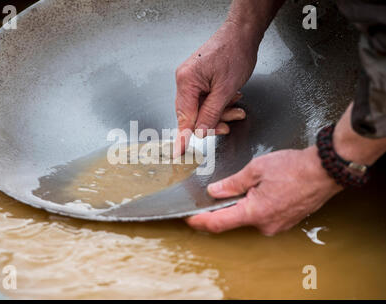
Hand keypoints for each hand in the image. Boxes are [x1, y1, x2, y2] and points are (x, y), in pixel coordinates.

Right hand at [174, 19, 260, 155]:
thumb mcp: (226, 89)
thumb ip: (212, 113)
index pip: (184, 117)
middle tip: (231, 122)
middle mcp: (184, 80)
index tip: (178, 153)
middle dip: (213, 120)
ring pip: (202, 108)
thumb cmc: (235, 53)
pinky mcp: (198, 78)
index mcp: (187, 81)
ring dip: (220, 111)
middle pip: (193, 114)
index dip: (182, 137)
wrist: (242, 33)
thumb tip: (200, 132)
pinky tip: (231, 97)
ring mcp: (190, 79)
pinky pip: (205, 99)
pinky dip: (218, 103)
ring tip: (237, 107)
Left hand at [186, 146, 342, 234]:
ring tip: (251, 184)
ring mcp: (277, 225)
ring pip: (249, 217)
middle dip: (224, 206)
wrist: (325, 170)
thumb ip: (232, 183)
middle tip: (222, 189)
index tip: (188, 218)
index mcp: (255, 212)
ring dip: (242, 204)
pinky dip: (256, 206)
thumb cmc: (295, 167)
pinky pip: (263, 216)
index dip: (200, 221)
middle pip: (233, 219)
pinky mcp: (285, 222)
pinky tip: (262, 190)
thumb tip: (214, 191)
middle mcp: (265, 224)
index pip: (218, 223)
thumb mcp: (256, 169)